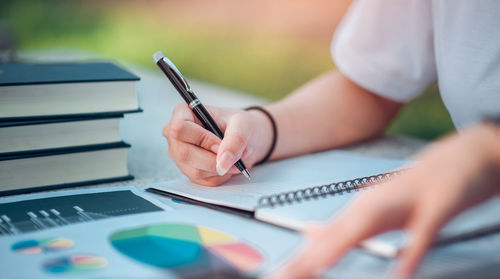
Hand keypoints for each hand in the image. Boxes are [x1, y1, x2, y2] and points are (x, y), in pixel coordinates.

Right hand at [163, 104, 272, 185]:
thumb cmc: (238, 124)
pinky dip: (221, 175)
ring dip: (220, 169)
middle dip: (213, 159)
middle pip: (184, 154)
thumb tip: (223, 163)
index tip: (221, 144)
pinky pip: (203, 181)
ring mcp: (179, 155)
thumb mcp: (242, 124)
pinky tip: (227, 164)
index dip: (202, 139)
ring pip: (194, 171)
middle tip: (234, 156)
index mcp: (183, 113)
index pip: (179, 128)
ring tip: (236, 158)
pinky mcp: (188, 171)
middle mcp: (175, 135)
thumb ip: (235, 140)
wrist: (244, 137)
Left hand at [271, 124, 499, 278]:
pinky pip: (422, 232)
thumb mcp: (384, 208)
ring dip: (336, 248)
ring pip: (364, 227)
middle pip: (333, 237)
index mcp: (363, 209)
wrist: (468, 153)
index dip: (299, 262)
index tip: (278, 276)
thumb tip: (313, 234)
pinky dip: (410, 252)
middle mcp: (375, 205)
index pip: (323, 241)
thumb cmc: (424, 187)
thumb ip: (350, 225)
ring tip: (311, 269)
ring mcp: (405, 203)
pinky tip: (400, 274)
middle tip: (278, 278)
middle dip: (304, 262)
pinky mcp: (438, 204)